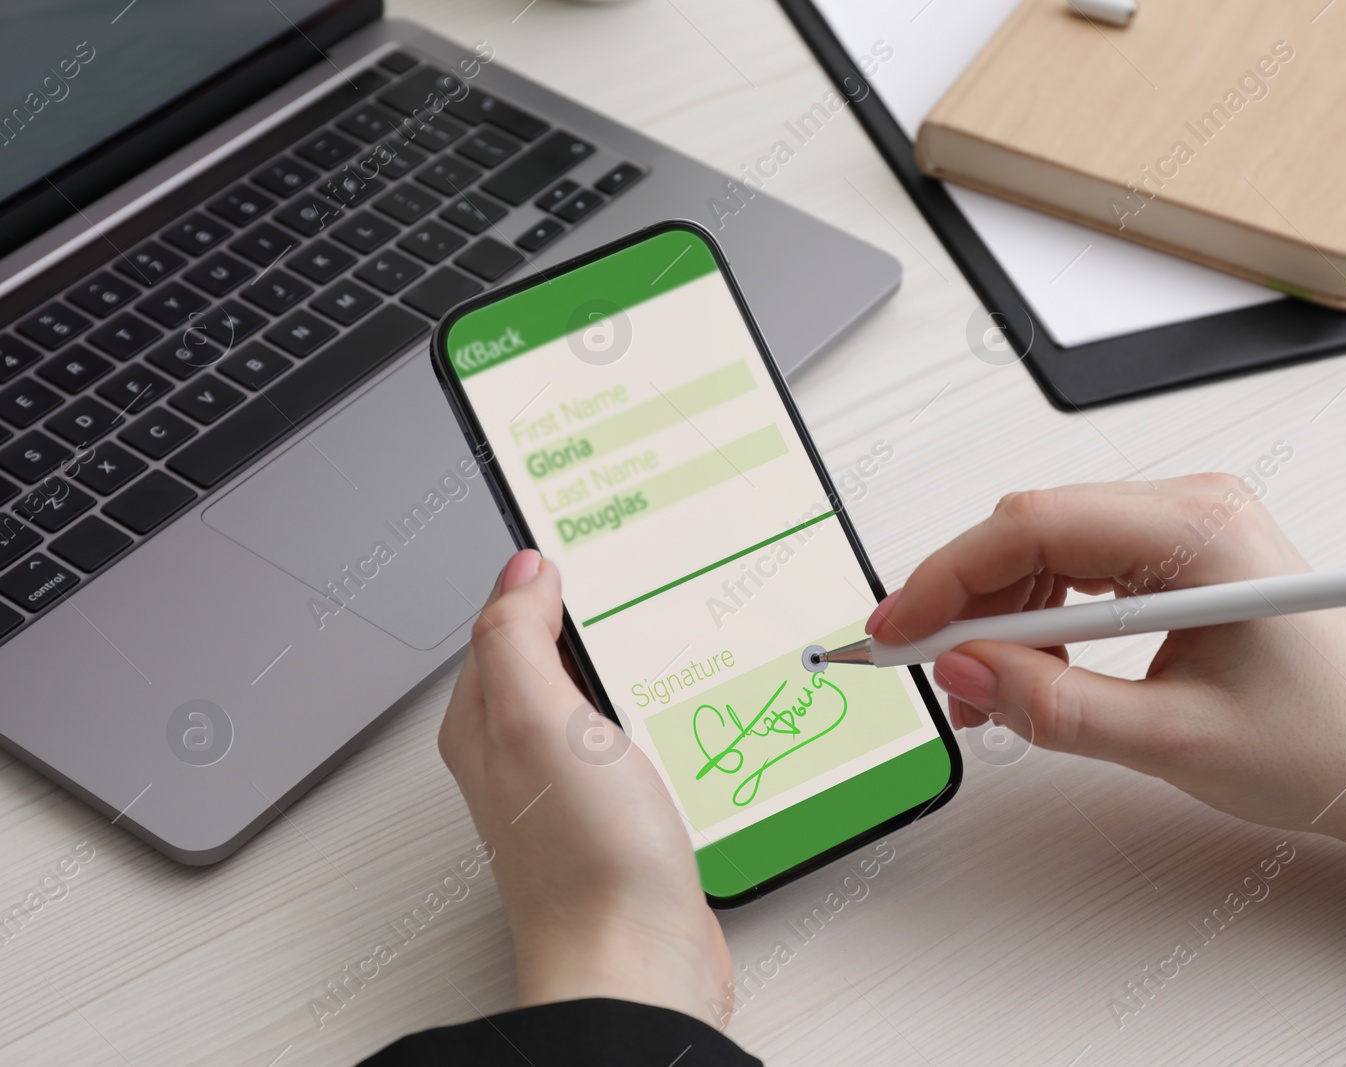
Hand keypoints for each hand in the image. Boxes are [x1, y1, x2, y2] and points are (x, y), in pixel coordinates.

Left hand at [439, 549, 731, 1023]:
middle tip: (652, 576)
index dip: (552, 570)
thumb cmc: (582, 860)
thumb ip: (516, 635)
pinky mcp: (625, 808)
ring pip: (606, 690)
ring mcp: (575, 779)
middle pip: (561, 647)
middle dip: (604, 611)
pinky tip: (696, 707)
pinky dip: (669, 711)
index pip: (508, 613)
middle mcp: (524, 746)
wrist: (635, 963)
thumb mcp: (534, 720)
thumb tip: (523, 569)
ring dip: (643, 662)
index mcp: (486, 717)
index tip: (600, 537)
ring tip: (681, 632)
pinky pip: (643, 736)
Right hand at [869, 476, 1345, 872]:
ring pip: (1046, 546)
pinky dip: (1038, 617)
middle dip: (964, 597)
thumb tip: (961, 674)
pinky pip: (1077, 566)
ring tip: (982, 688)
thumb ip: (1055, 706)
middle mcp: (1191, 507)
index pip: (1036, 526)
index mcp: (1199, 532)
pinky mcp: (1176, 552)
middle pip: (1032, 528)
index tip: (895, 631)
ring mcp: (1184, 524)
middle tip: (920, 666)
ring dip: (998, 612)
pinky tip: (1030, 669)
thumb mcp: (1173, 740)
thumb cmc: (1321, 742)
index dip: (949, 577)